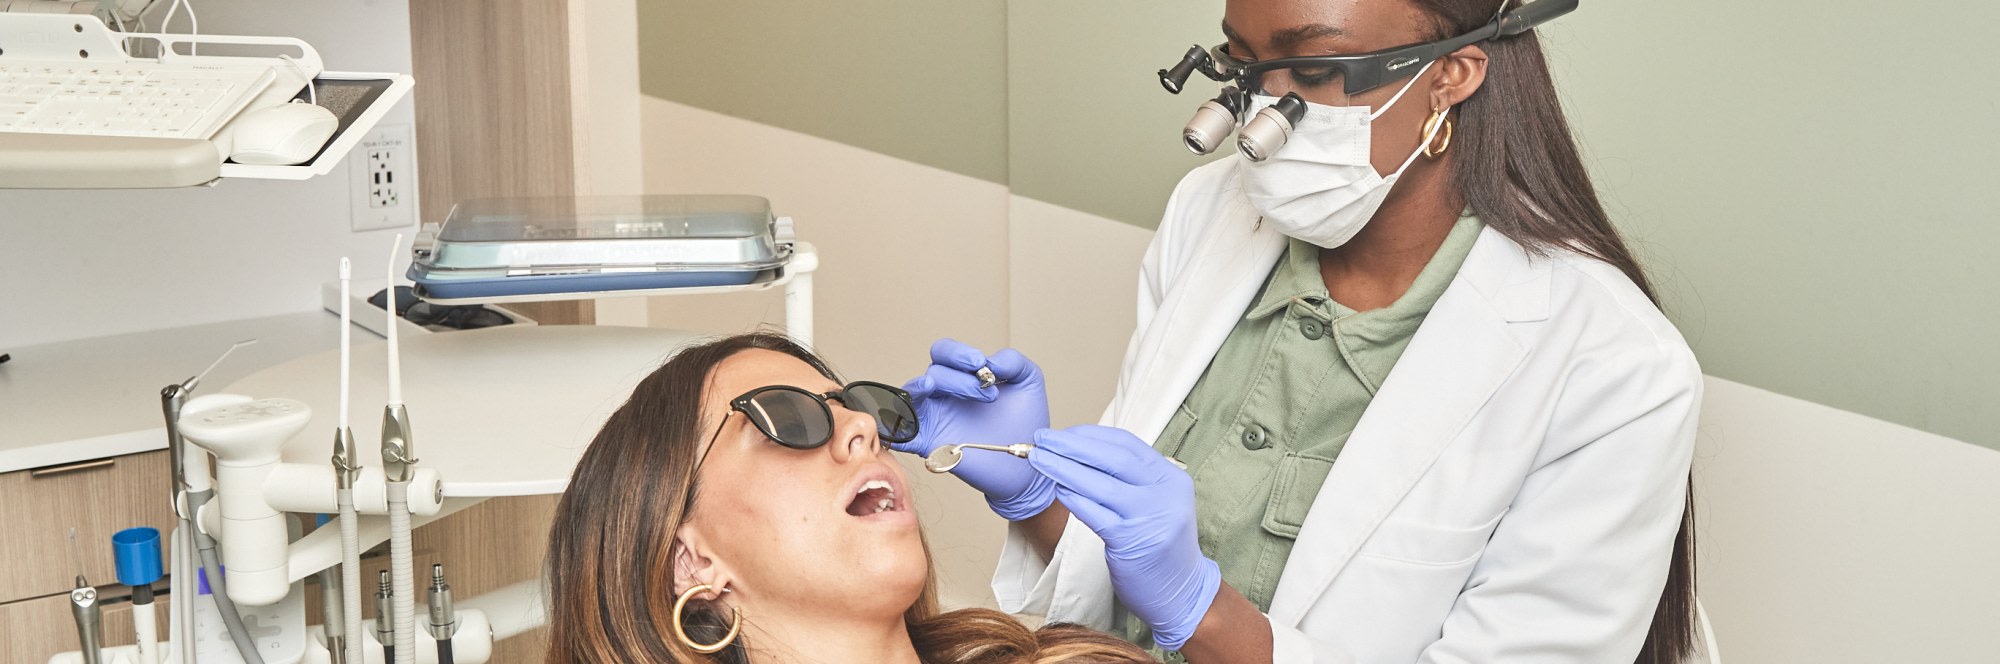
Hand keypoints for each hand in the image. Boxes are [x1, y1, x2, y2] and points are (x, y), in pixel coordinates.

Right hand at [898, 339, 1054, 519]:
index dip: (957, 353)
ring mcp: (933, 419)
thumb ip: (1013, 360)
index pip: (944, 353)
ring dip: (926, 385)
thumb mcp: (1028, 381)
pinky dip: (895, 422)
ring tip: (939, 388)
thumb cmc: (1025, 423)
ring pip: (911, 393)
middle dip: (959, 378)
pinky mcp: (928, 445)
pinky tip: (909, 416)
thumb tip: (989, 360)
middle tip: (988, 395)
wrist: (1027, 464)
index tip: (981, 365)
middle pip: (932, 371)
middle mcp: (943, 395)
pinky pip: (899, 431)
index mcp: (962, 377)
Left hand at [1029, 425, 1219, 650]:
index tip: (1063, 432)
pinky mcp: (1131, 541)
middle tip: (1043, 438)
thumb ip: (1131, 479)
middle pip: (1112, 458)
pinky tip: (1056, 488)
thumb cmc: (1160, 544)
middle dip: (1072, 445)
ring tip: (1038, 459)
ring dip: (1062, 468)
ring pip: (1099, 484)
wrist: (1181, 591)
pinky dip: (1072, 498)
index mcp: (1171, 477)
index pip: (1127, 444)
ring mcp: (1150, 517)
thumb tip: (1081, 453)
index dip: (1090, 435)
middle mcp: (1165, 493)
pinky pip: (1094, 514)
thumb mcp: (1157, 502)